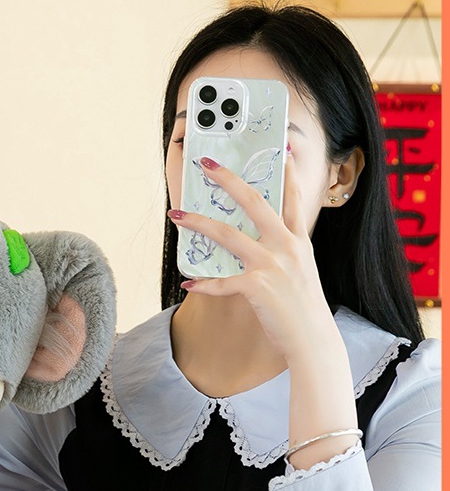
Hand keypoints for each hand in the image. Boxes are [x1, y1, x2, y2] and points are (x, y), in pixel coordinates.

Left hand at [167, 155, 334, 362]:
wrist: (313, 340)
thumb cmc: (303, 308)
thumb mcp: (301, 272)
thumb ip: (283, 253)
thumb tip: (256, 243)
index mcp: (298, 241)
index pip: (292, 198)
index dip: (286, 172)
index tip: (281, 150)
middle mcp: (286, 247)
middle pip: (254, 202)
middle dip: (229, 180)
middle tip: (207, 165)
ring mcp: (272, 265)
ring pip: (228, 234)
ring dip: (198, 223)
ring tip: (177, 215)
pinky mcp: (258, 287)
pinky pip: (222, 283)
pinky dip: (203, 284)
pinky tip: (188, 283)